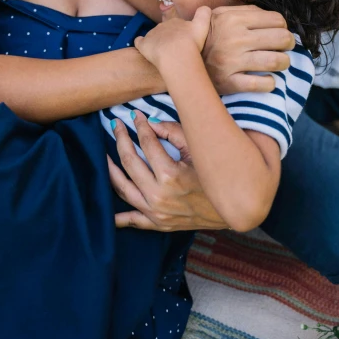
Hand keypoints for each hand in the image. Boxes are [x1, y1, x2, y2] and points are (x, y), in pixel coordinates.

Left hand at [108, 111, 226, 230]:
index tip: (135, 115)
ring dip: (111, 169)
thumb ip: (173, 133)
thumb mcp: (198, 150)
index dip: (139, 126)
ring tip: (105, 154)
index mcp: (170, 175)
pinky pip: (132, 220)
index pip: (147, 143)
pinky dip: (118, 217)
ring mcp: (156, 212)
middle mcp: (158, 195)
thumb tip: (151, 122)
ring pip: (123, 188)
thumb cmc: (216, 176)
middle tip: (116, 126)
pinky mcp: (158, 224)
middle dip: (121, 139)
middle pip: (129, 161)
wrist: (233, 210)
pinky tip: (106, 209)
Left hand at [134, 7, 210, 66]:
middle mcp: (162, 26)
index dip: (179, 31)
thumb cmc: (191, 41)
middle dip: (168, 36)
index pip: (175, 24)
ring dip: (156, 41)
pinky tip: (145, 49)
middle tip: (174, 48)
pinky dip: (141, 43)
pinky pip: (139, 41)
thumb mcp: (202, 25)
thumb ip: (204, 14)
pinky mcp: (144, 45)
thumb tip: (205, 7)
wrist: (178, 53)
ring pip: (153, 36)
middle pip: (164, 30)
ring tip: (163, 53)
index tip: (183, 39)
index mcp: (175, 21)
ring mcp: (152, 35)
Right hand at [203, 5, 293, 94]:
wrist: (179, 58)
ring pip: (276, 61)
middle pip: (281, 38)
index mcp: (234, 19)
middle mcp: (235, 38)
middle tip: (284, 48)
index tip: (279, 32)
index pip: (276, 20)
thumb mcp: (220, 14)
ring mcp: (233, 61)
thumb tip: (270, 14)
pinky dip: (270, 83)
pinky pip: (262, 84)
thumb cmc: (207, 35)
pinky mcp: (230, 82)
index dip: (282, 26)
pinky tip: (268, 80)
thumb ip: (245, 10)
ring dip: (283, 63)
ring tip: (280, 63)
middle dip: (288, 44)